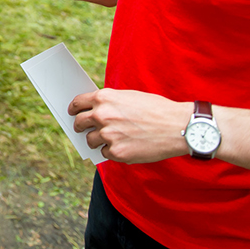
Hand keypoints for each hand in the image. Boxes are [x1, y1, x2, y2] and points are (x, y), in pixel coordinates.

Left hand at [68, 89, 190, 162]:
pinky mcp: (117, 152)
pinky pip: (105, 153)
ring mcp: (108, 135)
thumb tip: (93, 111)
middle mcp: (102, 115)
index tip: (72, 112)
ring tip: (108, 139)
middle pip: (79, 123)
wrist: (177, 127)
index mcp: (104, 98)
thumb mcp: (129, 97)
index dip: (73, 109)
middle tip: (82, 129)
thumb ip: (109, 103)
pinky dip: (111, 151)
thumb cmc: (155, 109)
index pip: (77, 103)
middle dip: (79, 126)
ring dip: (96, 140)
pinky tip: (124, 147)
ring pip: (90, 140)